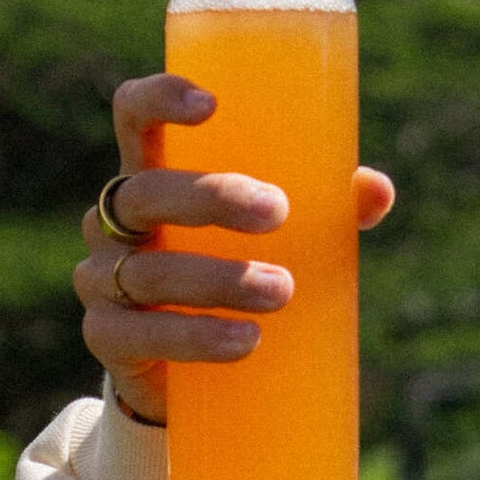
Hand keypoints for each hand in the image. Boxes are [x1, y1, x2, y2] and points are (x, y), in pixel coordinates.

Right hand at [74, 73, 395, 425]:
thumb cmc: (234, 279)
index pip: (134, 120)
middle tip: (277, 211)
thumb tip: (377, 189)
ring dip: (218, 279)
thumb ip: (322, 211)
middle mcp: (112, 221)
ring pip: (150, 271)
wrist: (192, 378)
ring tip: (282, 289)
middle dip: (211, 198)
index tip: (210, 103)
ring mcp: (102, 278)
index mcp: (151, 179)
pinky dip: (195, 337)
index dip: (159, 100)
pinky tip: (243, 341)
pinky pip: (140, 334)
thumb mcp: (277, 242)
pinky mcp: (106, 337)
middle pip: (146, 193)